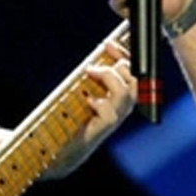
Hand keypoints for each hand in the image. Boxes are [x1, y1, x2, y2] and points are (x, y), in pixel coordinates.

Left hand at [46, 40, 136, 177]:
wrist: (58, 151)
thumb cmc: (68, 121)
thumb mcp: (82, 92)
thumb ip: (92, 79)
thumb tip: (94, 59)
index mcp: (119, 97)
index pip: (133, 72)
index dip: (123, 55)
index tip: (108, 43)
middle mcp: (121, 108)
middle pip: (137, 80)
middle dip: (121, 63)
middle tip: (98, 60)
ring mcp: (114, 119)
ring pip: (127, 93)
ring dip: (108, 77)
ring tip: (90, 72)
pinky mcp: (103, 129)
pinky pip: (111, 113)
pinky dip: (101, 101)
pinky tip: (88, 99)